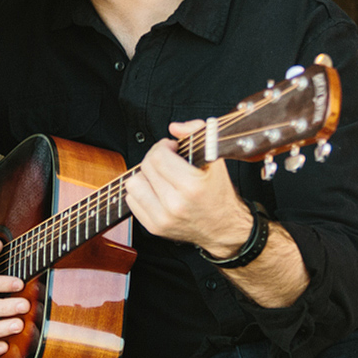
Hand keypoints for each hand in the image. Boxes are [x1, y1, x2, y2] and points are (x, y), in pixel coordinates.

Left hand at [125, 121, 255, 255]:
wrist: (225, 229)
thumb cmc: (220, 194)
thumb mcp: (217, 159)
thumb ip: (198, 133)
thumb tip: (174, 128)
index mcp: (192, 187)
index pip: (159, 156)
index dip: (164, 146)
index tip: (173, 148)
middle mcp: (175, 205)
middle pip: (145, 167)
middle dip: (155, 157)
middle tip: (168, 160)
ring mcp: (162, 218)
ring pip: (133, 184)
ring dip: (145, 176)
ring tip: (160, 176)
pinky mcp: (154, 228)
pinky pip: (132, 201)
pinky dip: (142, 193)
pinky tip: (156, 191)